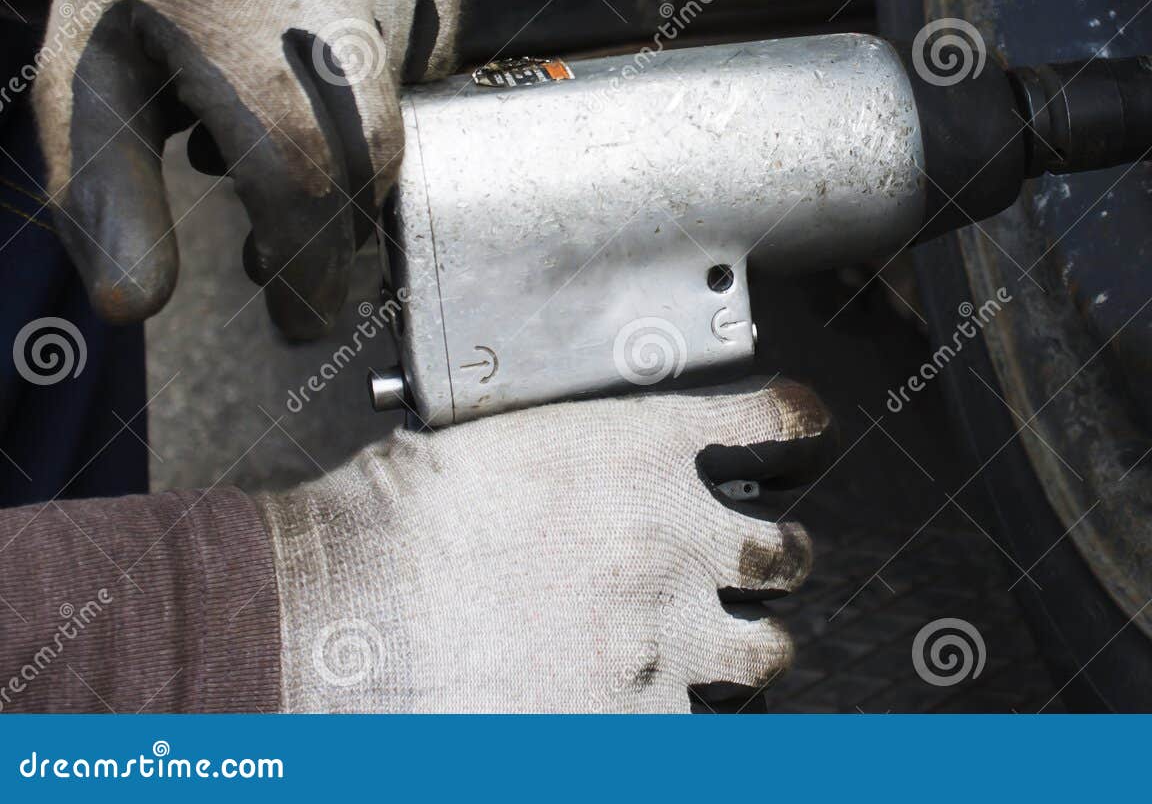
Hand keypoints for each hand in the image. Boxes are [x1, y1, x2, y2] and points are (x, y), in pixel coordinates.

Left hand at [0, 0, 477, 337]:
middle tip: (294, 239)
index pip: (303, 152)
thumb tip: (137, 304)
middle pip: (373, 134)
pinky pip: (447, 44)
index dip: (311, 254)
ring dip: (364, 134)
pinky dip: (400, 72)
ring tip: (292, 100)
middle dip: (338, 212)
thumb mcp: (85, 90)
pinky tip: (338, 35)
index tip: (306, 315)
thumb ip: (105, 199)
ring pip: (418, 96)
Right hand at [256, 380, 832, 712]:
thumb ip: (571, 455)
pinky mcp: (635, 728)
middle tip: (756, 570)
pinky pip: (702, 735)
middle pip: (785, 556)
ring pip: (763, 655)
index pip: (771, 426)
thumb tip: (581, 476)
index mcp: (644, 453)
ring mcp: (665, 643)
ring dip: (748, 651)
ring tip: (725, 656)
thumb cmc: (390, 523)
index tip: (803, 430)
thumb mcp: (494, 445)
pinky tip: (655, 714)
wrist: (337, 612)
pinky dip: (682, 723)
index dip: (796, 428)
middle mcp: (677, 544)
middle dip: (776, 564)